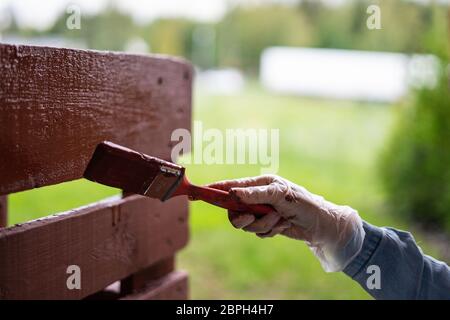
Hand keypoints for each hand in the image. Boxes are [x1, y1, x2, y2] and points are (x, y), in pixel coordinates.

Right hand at [208, 175, 364, 271]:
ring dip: (263, 224)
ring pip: (245, 224)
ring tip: (280, 219)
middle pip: (234, 210)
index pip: (232, 186)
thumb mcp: (281, 195)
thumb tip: (234, 192)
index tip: (200, 193)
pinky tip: (283, 225)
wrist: (320, 225)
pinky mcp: (265, 225)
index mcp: (259, 184)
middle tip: (254, 217)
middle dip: (246, 217)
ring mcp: (260, 212)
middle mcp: (256, 197)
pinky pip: (257, 232)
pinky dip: (269, 231)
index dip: (216, 190)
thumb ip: (256, 194)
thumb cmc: (303, 203)